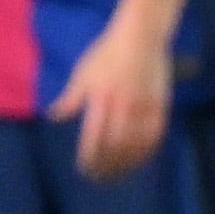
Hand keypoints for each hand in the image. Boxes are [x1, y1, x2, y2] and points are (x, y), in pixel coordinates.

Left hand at [51, 16, 172, 180]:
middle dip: (107, 166)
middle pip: (115, 147)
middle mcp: (123, 106)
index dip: (90, 158)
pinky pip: (155, 136)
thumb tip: (54, 117)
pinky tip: (138, 160)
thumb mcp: (83, 73)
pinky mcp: (160, 105)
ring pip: (136, 146)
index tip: (85, 169)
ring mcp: (144, 107)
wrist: (141, 36)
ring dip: (126, 164)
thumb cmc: (106, 52)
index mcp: (100, 99)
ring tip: (117, 174)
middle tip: (100, 177)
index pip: (94, 138)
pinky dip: (146, 152)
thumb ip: (70, 99)